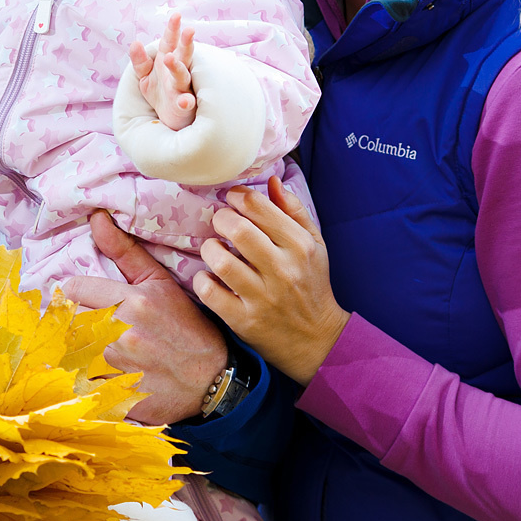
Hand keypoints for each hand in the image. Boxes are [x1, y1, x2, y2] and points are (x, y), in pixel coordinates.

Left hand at [57, 212, 226, 423]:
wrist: (212, 379)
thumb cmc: (185, 326)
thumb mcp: (160, 282)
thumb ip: (124, 251)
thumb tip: (96, 217)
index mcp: (133, 302)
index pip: (73, 289)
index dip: (76, 292)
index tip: (84, 298)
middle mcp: (121, 335)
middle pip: (68, 320)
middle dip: (74, 320)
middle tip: (89, 324)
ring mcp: (118, 371)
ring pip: (70, 352)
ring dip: (76, 350)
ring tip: (92, 348)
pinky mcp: (116, 398)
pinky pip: (80, 386)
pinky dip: (82, 380)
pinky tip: (96, 375)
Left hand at [128, 14, 196, 130]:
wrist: (169, 117)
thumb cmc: (160, 91)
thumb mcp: (145, 74)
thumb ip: (140, 59)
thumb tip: (135, 42)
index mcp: (168, 60)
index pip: (170, 42)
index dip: (172, 29)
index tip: (176, 15)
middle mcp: (176, 72)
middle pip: (182, 55)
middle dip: (185, 43)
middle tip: (189, 30)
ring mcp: (181, 88)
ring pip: (182, 76)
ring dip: (177, 67)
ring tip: (170, 59)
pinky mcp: (183, 106)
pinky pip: (186, 102)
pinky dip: (186, 102)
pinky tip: (185, 101)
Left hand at [195, 177, 348, 385]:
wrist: (318, 340)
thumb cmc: (311, 285)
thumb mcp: (314, 245)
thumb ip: (293, 211)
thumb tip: (272, 180)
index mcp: (300, 246)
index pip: (259, 208)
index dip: (237, 197)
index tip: (232, 200)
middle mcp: (282, 270)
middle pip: (237, 230)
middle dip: (221, 218)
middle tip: (220, 222)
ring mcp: (263, 297)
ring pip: (221, 261)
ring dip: (210, 249)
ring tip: (214, 250)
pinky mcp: (245, 320)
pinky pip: (211, 294)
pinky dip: (203, 281)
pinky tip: (209, 277)